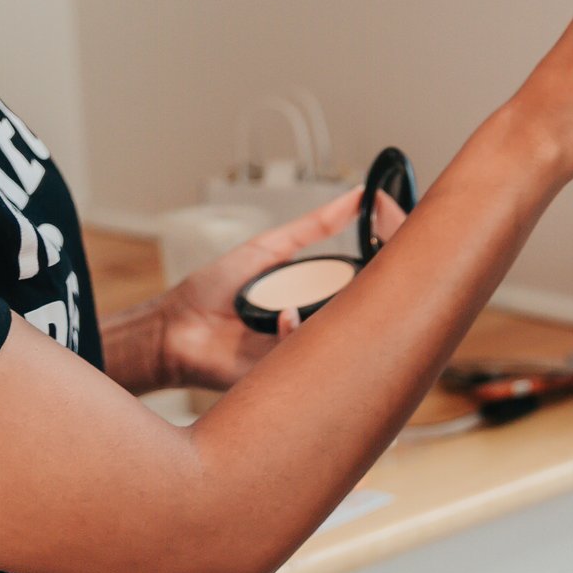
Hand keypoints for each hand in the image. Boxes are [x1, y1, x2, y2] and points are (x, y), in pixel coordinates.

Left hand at [154, 186, 410, 388]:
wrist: (175, 329)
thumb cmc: (214, 289)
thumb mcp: (269, 248)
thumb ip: (314, 227)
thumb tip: (355, 196)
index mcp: (312, 299)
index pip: (358, 289)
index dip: (379, 276)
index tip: (397, 256)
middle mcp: (312, 327)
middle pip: (355, 317)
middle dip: (368, 303)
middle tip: (384, 285)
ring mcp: (299, 352)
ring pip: (334, 338)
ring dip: (331, 318)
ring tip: (315, 299)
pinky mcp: (284, 375)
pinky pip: (304, 354)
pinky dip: (295, 331)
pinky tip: (283, 316)